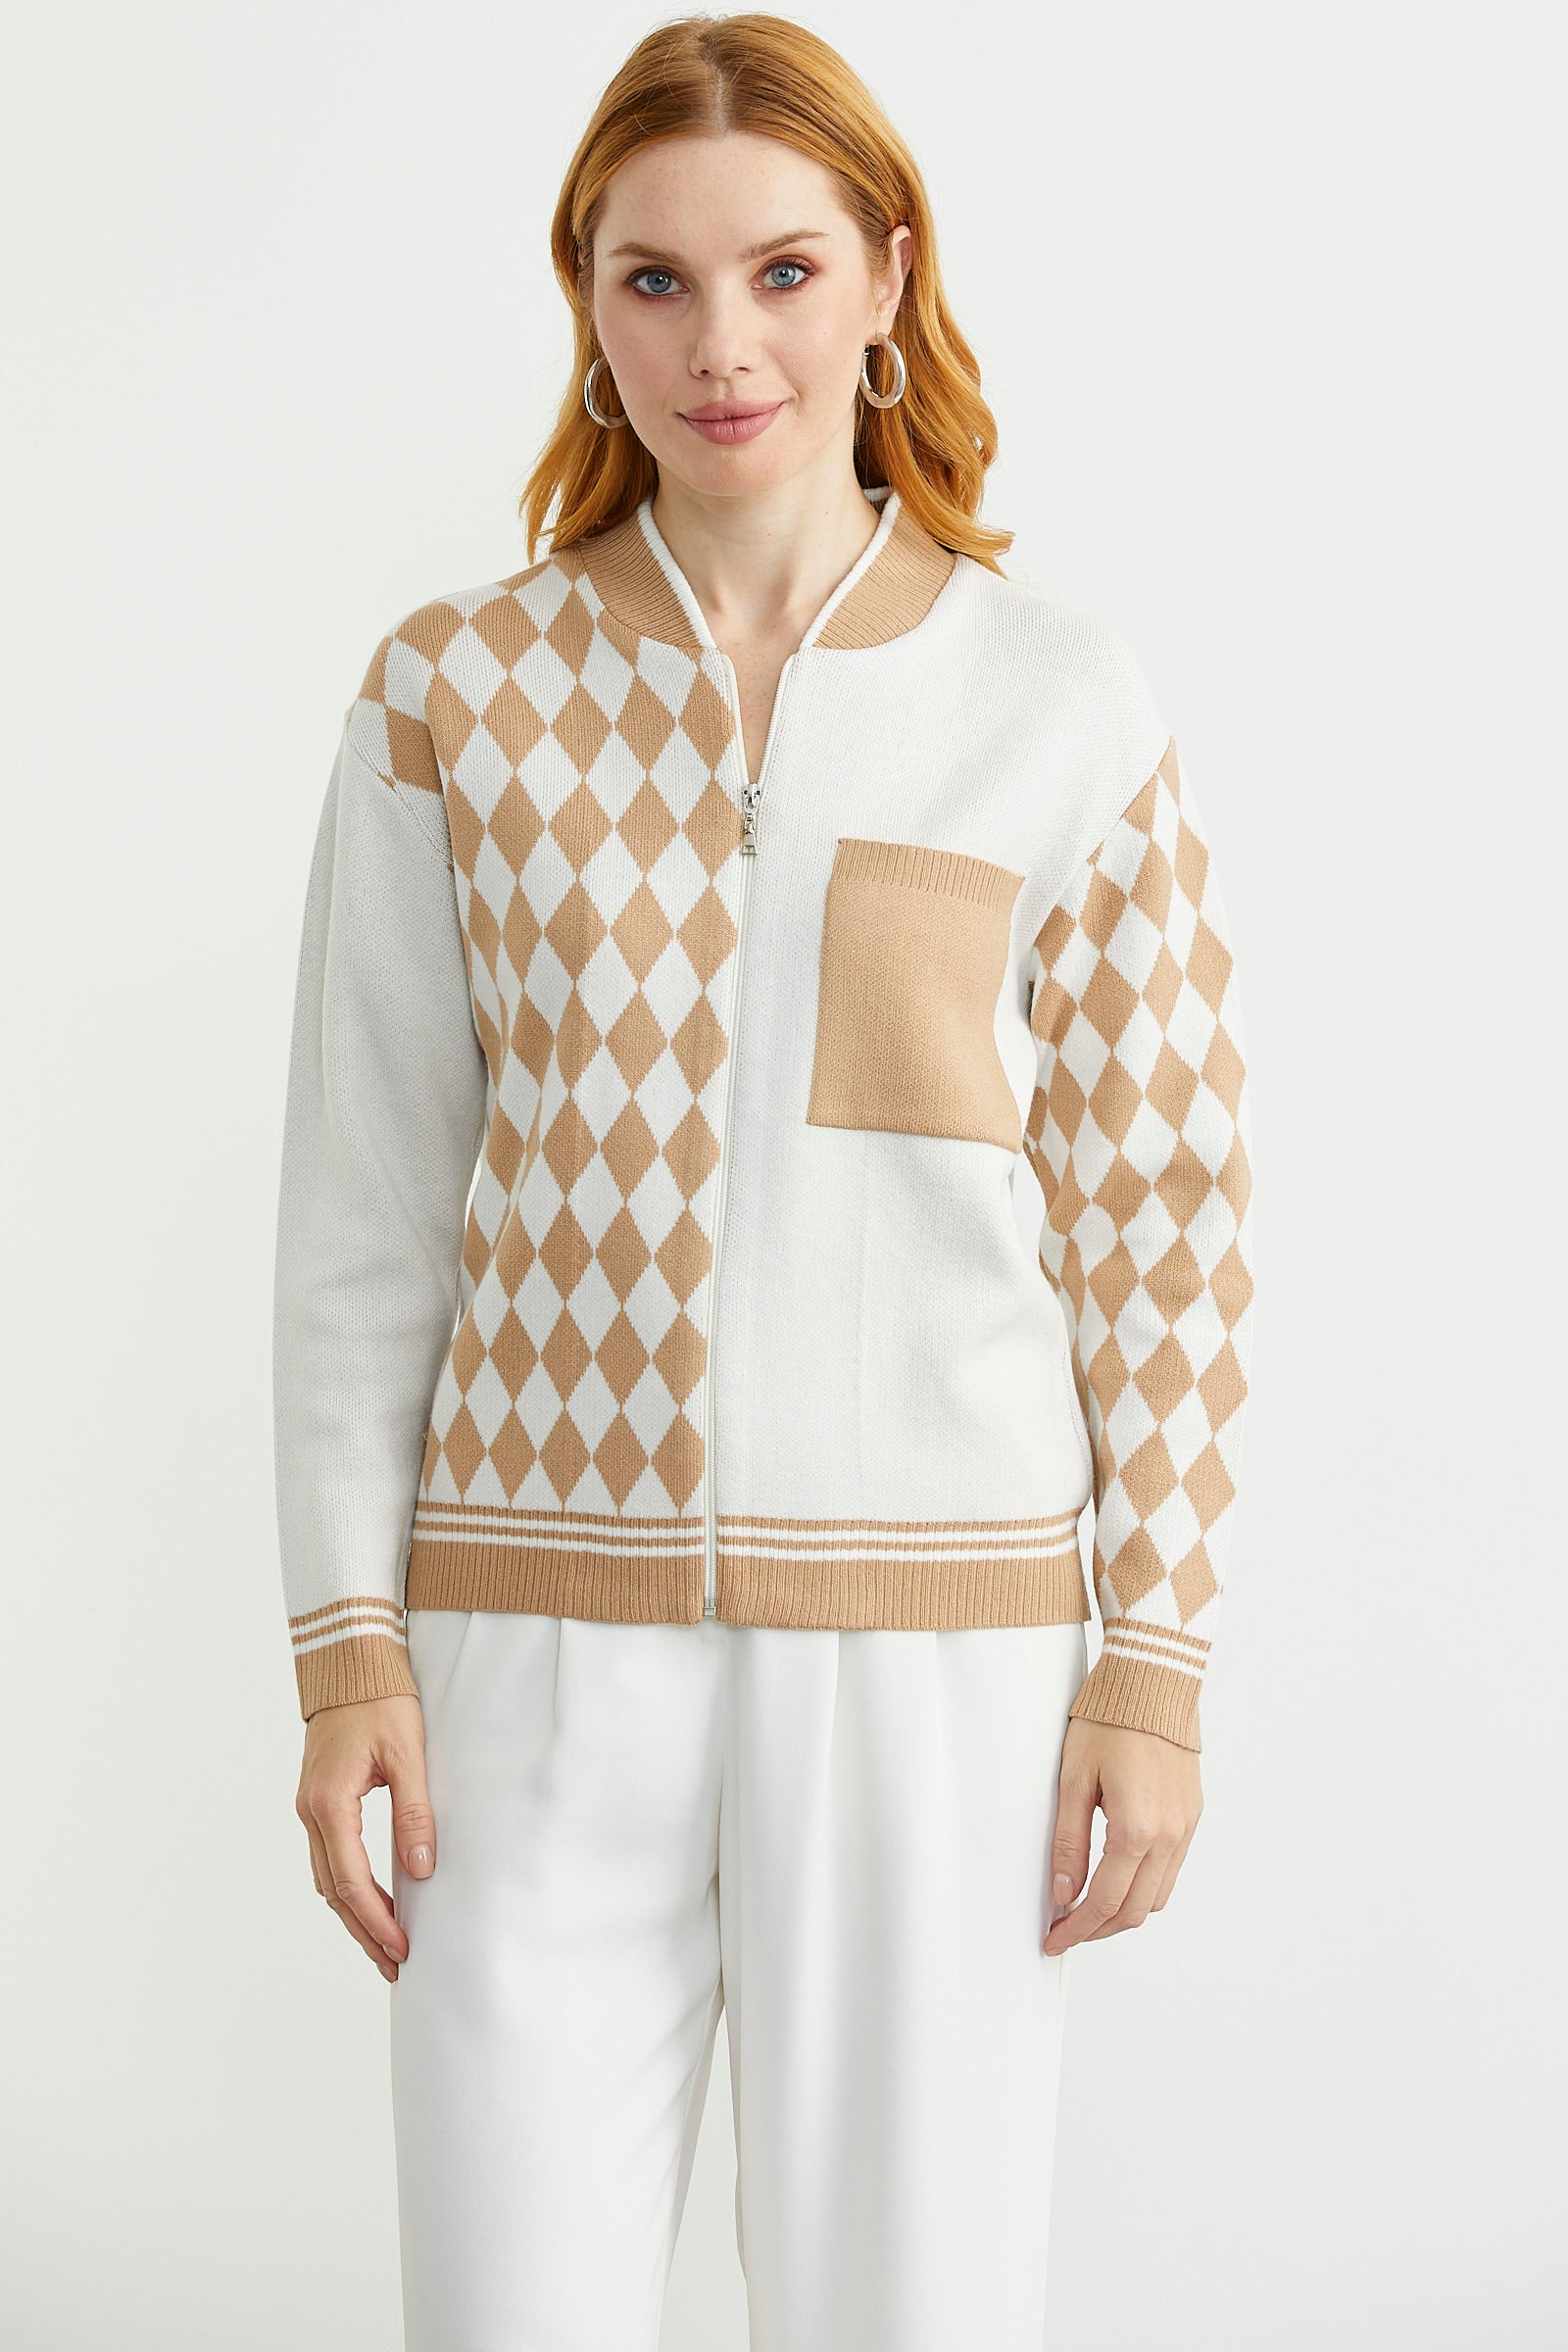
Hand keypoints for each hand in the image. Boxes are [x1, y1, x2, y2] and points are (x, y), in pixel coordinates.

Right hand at [295, 1695, 436, 1979]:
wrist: (349, 1664)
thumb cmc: (380, 1701)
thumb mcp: (407, 1755)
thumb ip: (413, 1813)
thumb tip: (422, 1870)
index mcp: (329, 1804)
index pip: (351, 1881)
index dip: (377, 1920)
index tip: (402, 1948)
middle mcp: (311, 1812)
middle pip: (333, 1890)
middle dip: (363, 1930)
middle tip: (394, 1965)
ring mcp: (309, 1808)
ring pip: (327, 1878)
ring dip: (354, 1913)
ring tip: (384, 1945)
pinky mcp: (317, 1802)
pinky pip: (329, 1857)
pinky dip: (348, 1887)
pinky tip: (371, 1900)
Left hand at [1043, 1717, 1201, 1953]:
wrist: (1154, 1680)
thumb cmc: (1109, 1720)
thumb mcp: (1074, 1779)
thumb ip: (1069, 1841)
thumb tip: (1063, 1893)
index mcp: (1137, 1829)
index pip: (1105, 1902)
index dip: (1077, 1929)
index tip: (1054, 1939)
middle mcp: (1170, 1835)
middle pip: (1135, 1910)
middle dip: (1098, 1930)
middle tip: (1066, 1932)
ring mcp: (1186, 1826)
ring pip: (1157, 1896)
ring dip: (1124, 1912)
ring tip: (1089, 1909)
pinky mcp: (1192, 1815)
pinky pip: (1172, 1869)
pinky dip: (1145, 1887)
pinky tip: (1119, 1879)